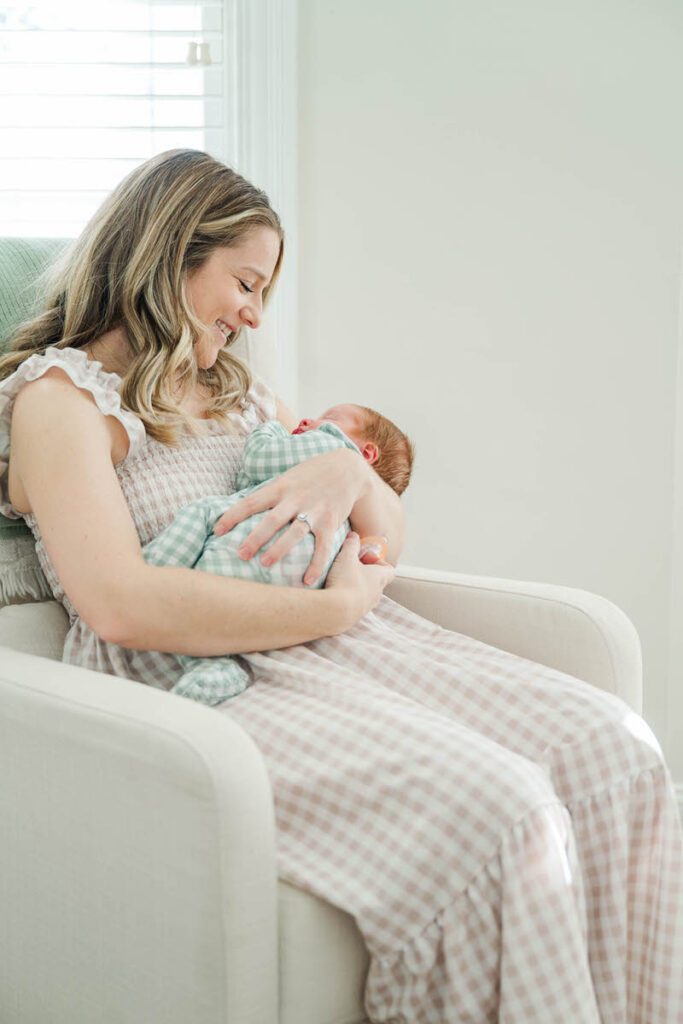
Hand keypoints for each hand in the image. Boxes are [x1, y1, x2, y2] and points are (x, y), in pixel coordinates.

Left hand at [213, 448, 369, 584]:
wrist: (347, 468)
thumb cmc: (310, 475)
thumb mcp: (286, 477)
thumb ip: (268, 494)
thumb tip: (240, 512)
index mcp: (280, 487)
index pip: (251, 502)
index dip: (232, 516)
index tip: (217, 531)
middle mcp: (296, 498)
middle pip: (271, 520)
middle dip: (255, 537)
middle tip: (240, 554)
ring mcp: (314, 511)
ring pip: (294, 532)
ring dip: (279, 549)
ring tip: (264, 565)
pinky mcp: (330, 522)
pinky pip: (322, 546)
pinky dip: (316, 564)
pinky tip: (306, 581)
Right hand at [324, 532, 394, 624]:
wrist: (335, 611)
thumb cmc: (345, 581)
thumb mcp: (346, 557)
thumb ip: (351, 544)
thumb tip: (353, 536)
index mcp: (380, 578)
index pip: (389, 569)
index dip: (378, 562)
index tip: (363, 558)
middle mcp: (377, 594)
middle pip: (376, 582)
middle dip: (364, 574)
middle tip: (349, 568)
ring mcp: (366, 607)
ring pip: (366, 595)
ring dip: (356, 587)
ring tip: (340, 581)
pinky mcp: (354, 618)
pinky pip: (354, 606)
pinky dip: (347, 599)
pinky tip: (334, 594)